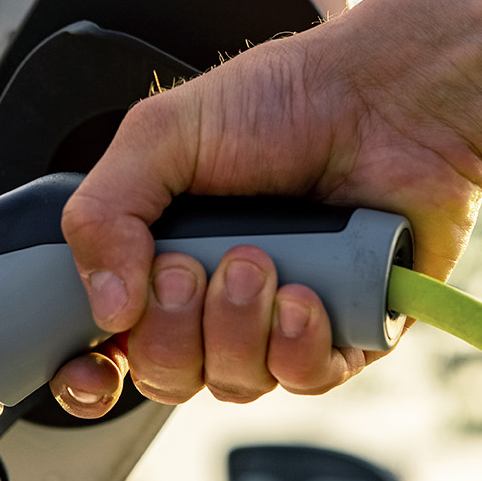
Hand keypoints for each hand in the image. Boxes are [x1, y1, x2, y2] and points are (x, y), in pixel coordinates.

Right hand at [52, 27, 481, 413]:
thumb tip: (105, 309)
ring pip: (235, 383)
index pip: (112, 346)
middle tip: (192, 267)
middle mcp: (219, 298)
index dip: (92, 374)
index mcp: (163, 254)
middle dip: (171, 331)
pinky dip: (297, 347)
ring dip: (236, 328)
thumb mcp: (162, 134)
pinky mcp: (349, 333)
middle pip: (166, 375)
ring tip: (260, 261)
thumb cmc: (285, 100)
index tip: (92, 368)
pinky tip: (306, 295)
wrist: (389, 97)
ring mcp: (283, 321)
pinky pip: (305, 380)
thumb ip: (104, 212)